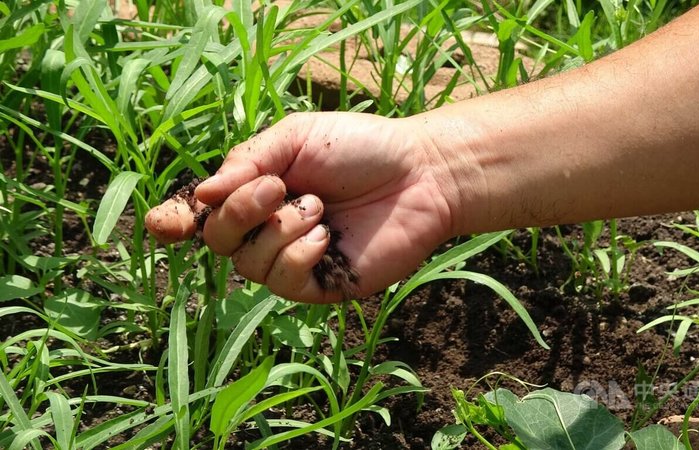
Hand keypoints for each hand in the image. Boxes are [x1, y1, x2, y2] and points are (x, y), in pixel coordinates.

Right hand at [145, 112, 456, 302]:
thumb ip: (246, 162)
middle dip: (239, 212)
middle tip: (277, 186)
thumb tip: (202, 195)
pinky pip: (284, 281)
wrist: (419, 172)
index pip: (204, 215)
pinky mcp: (321, 284)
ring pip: (248, 264)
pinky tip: (325, 235)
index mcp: (257, 191)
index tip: (164, 223)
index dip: (177, 222)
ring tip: (318, 206)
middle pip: (219, 240)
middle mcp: (268, 228)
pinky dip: (297, 254)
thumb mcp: (295, 138)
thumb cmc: (359, 147)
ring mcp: (294, 259)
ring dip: (278, 229)